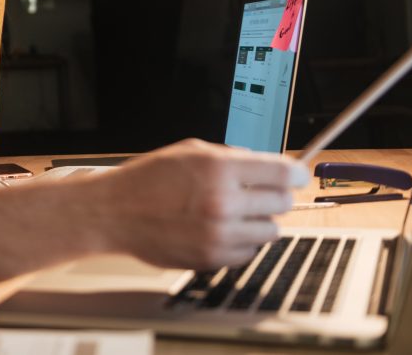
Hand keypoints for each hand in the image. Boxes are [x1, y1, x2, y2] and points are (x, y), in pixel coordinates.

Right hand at [91, 139, 308, 269]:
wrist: (114, 212)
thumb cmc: (147, 180)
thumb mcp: (189, 152)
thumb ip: (231, 158)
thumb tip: (267, 166)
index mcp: (218, 169)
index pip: (283, 173)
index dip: (297, 174)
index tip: (298, 176)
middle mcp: (222, 202)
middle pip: (282, 203)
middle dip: (275, 196)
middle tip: (260, 193)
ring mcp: (218, 234)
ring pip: (270, 231)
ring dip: (259, 221)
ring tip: (235, 213)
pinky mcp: (212, 258)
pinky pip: (249, 252)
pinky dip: (241, 242)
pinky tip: (220, 230)